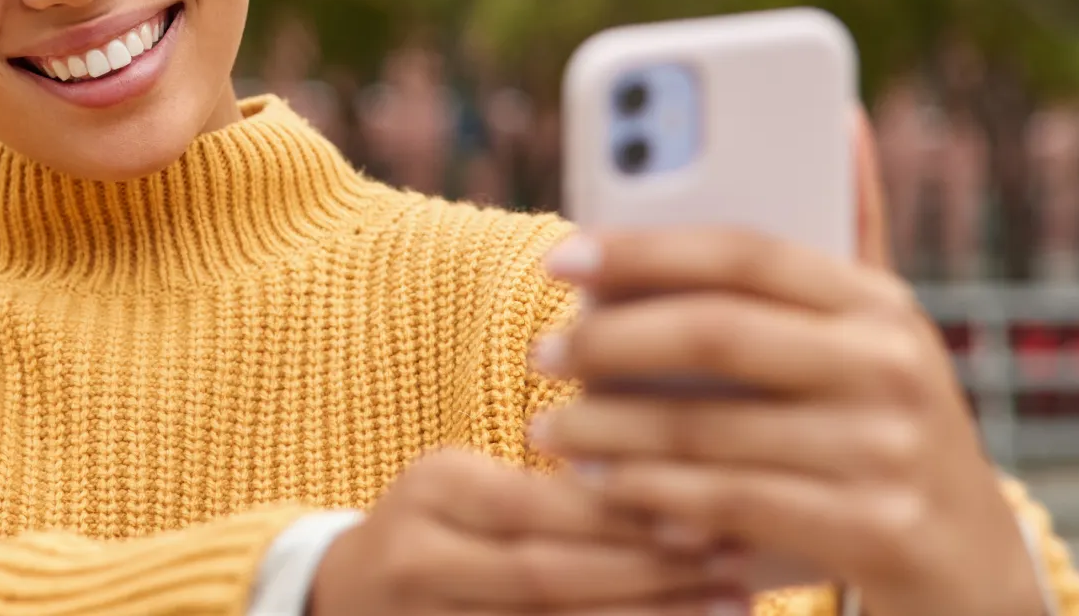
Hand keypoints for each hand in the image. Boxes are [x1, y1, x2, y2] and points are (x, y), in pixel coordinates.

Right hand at [307, 447, 746, 615]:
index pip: (537, 506)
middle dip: (649, 572)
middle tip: (734, 565)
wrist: (344, 594)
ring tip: (729, 604)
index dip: (622, 516)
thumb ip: (544, 489)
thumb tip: (671, 475)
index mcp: (434, 491)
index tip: (706, 512)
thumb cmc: (435, 526)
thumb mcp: (466, 482)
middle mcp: (420, 559)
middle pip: (545, 574)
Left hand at [527, 118, 1044, 615]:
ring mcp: (889, 451)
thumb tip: (836, 111)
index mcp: (878, 301)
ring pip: (709, 430)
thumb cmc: (885, 422)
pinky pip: (731, 505)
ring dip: (611, 430)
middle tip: (541, 353)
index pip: (744, 251)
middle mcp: (892, 367)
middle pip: (716, 333)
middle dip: (610, 340)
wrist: (971, 563)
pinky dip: (654, 497)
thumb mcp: (872, 331)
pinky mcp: (878, 531)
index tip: (558, 256)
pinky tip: (605, 488)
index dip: (642, 247)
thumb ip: (844, 229)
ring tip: (551, 428)